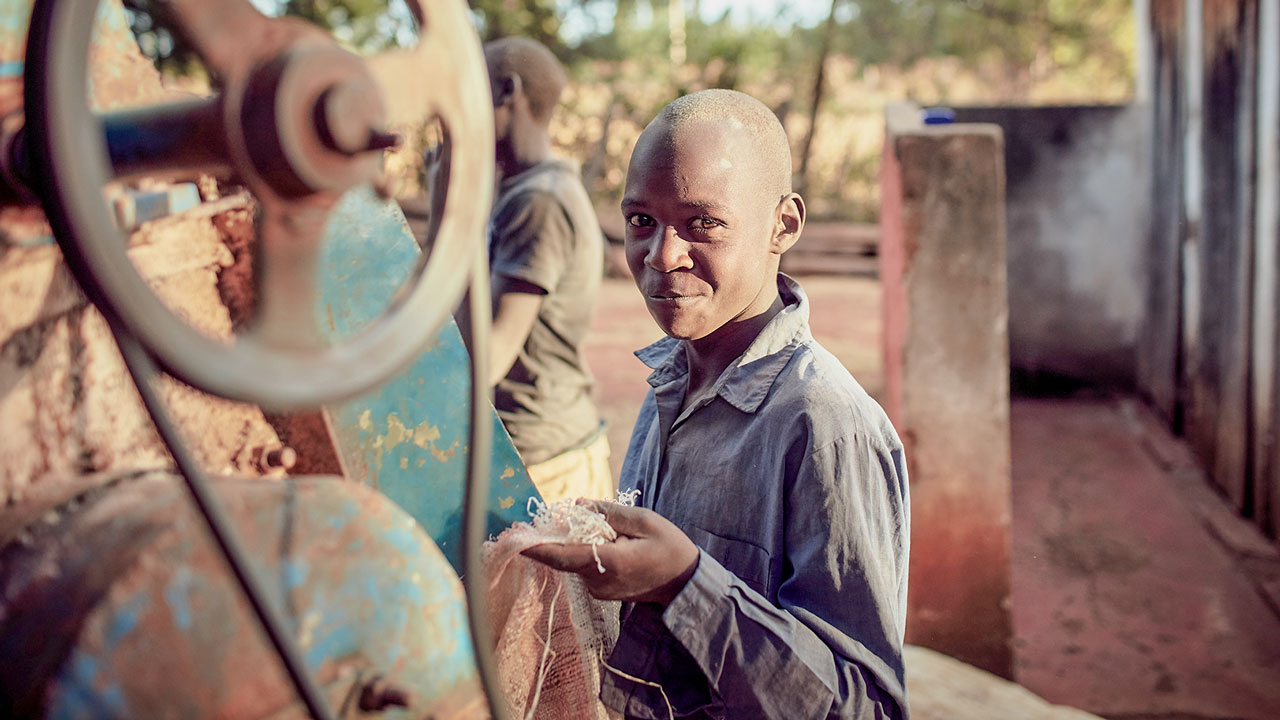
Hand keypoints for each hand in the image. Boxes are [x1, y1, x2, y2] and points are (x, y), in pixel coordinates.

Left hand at [522, 501, 699, 604]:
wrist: (684, 583)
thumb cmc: (669, 547)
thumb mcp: (644, 521)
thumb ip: (609, 513)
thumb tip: (577, 506)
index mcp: (610, 562)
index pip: (564, 556)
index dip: (538, 547)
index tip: (517, 539)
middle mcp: (599, 581)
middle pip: (566, 555)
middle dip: (556, 536)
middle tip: (544, 519)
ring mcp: (598, 590)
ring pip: (573, 561)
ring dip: (573, 543)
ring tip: (590, 528)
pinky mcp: (600, 591)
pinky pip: (582, 567)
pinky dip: (583, 551)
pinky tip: (601, 541)